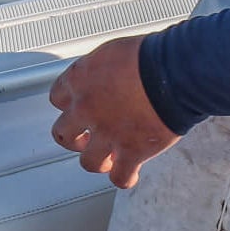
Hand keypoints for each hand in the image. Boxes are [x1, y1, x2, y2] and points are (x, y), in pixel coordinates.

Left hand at [48, 36, 180, 189]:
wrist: (172, 73)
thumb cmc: (147, 56)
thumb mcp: (111, 52)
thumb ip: (98, 70)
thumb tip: (100, 76)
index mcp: (79, 80)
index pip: (57, 97)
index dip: (68, 105)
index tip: (75, 106)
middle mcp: (86, 108)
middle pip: (63, 134)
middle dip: (74, 137)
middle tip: (85, 136)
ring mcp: (106, 133)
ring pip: (88, 162)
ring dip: (97, 160)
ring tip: (108, 157)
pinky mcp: (130, 152)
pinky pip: (120, 177)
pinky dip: (124, 178)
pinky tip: (130, 173)